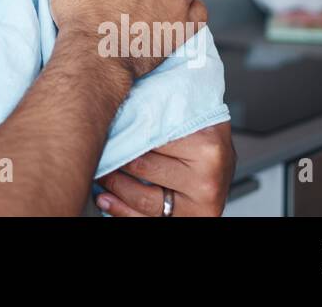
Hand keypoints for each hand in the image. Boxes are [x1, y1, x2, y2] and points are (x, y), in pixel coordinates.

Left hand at [94, 121, 235, 216]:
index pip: (151, 137)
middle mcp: (207, 178)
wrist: (224, 160)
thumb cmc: (203, 134)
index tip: (103, 126)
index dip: (123, 131)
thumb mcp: (189, 114)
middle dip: (115, 157)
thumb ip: (160, 109)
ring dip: (113, 185)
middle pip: (144, 167)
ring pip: (143, 197)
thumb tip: (117, 102)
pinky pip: (148, 219)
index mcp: (208, 146)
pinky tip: (106, 198)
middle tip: (96, 148)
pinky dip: (122, 209)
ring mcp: (201, 204)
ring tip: (99, 173)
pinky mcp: (192, 220)